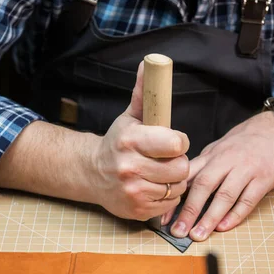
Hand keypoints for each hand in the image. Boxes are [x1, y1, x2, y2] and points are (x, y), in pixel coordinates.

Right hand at [92, 62, 189, 220]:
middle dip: (178, 163)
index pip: (175, 143)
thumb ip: (144, 93)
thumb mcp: (130, 117)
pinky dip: (167, 197)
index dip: (180, 142)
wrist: (92, 172)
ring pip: (177, 187)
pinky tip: (154, 187)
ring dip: (174, 181)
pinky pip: (169, 204)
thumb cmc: (118, 142)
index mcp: (130, 140)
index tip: (174, 142)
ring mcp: (132, 191)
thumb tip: (150, 63)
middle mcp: (129, 167)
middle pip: (180, 168)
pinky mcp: (136, 210)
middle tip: (167, 159)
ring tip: (161, 174)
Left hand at [164, 111, 273, 239]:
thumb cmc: (242, 144)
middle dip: (189, 211)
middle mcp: (226, 161)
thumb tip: (179, 191)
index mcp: (211, 156)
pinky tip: (223, 227)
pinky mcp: (264, 179)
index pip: (188, 177)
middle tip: (178, 231)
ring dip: (210, 217)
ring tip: (198, 235)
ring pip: (225, 195)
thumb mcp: (217, 150)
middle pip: (204, 186)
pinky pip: (248, 199)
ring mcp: (246, 170)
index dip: (173, 197)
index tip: (163, 218)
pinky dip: (235, 215)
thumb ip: (200, 169)